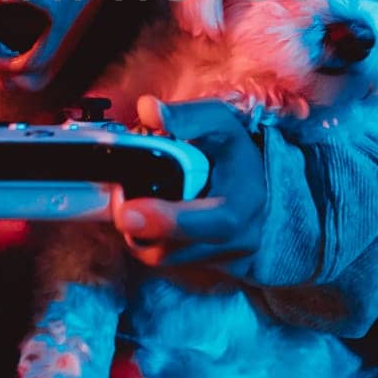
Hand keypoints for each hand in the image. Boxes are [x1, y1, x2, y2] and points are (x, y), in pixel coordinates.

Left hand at [110, 95, 264, 275]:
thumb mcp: (219, 123)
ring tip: (137, 200)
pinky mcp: (197, 268)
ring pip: (160, 257)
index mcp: (246, 201)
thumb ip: (186, 116)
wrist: (257, 190)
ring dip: (138, 231)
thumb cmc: (235, 155)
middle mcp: (236, 240)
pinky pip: (159, 259)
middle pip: (173, 249)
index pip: (215, 223)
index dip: (170, 221)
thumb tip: (148, 109)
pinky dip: (144, 238)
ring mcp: (217, 261)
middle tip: (120, 200)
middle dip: (137, 226)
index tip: (129, 213)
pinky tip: (148, 214)